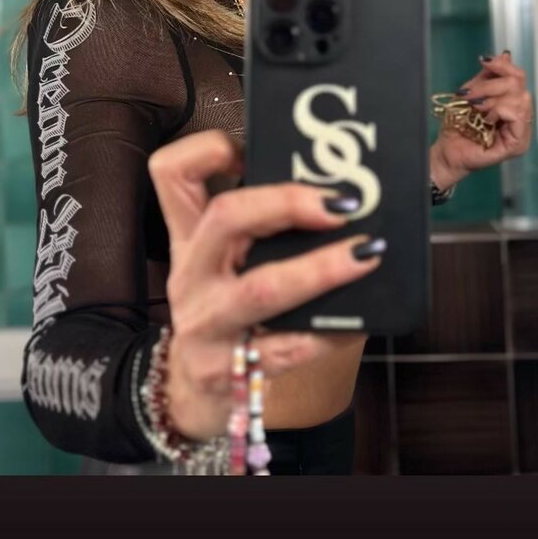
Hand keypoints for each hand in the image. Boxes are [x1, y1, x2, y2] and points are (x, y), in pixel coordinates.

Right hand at [147, 129, 383, 439]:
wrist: (191, 393)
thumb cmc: (223, 309)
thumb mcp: (220, 263)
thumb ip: (259, 226)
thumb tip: (339, 191)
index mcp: (188, 238)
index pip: (171, 173)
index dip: (209, 148)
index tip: (254, 146)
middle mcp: (191, 275)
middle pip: (224, 217)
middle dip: (285, 202)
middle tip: (341, 203)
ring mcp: (207, 325)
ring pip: (262, 288)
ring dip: (321, 269)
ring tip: (366, 254)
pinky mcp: (231, 373)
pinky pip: (290, 348)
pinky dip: (331, 330)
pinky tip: (360, 320)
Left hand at [431, 50, 533, 190]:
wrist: (446, 150)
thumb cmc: (457, 126)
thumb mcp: (471, 93)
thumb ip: (487, 76)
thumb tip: (504, 55)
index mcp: (511, 103)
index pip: (519, 77)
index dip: (504, 65)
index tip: (484, 61)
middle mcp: (521, 117)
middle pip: (519, 84)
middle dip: (490, 84)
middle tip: (470, 95)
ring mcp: (521, 132)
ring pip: (518, 98)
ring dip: (492, 98)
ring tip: (475, 107)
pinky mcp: (517, 144)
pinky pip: (516, 115)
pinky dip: (498, 111)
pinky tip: (485, 119)